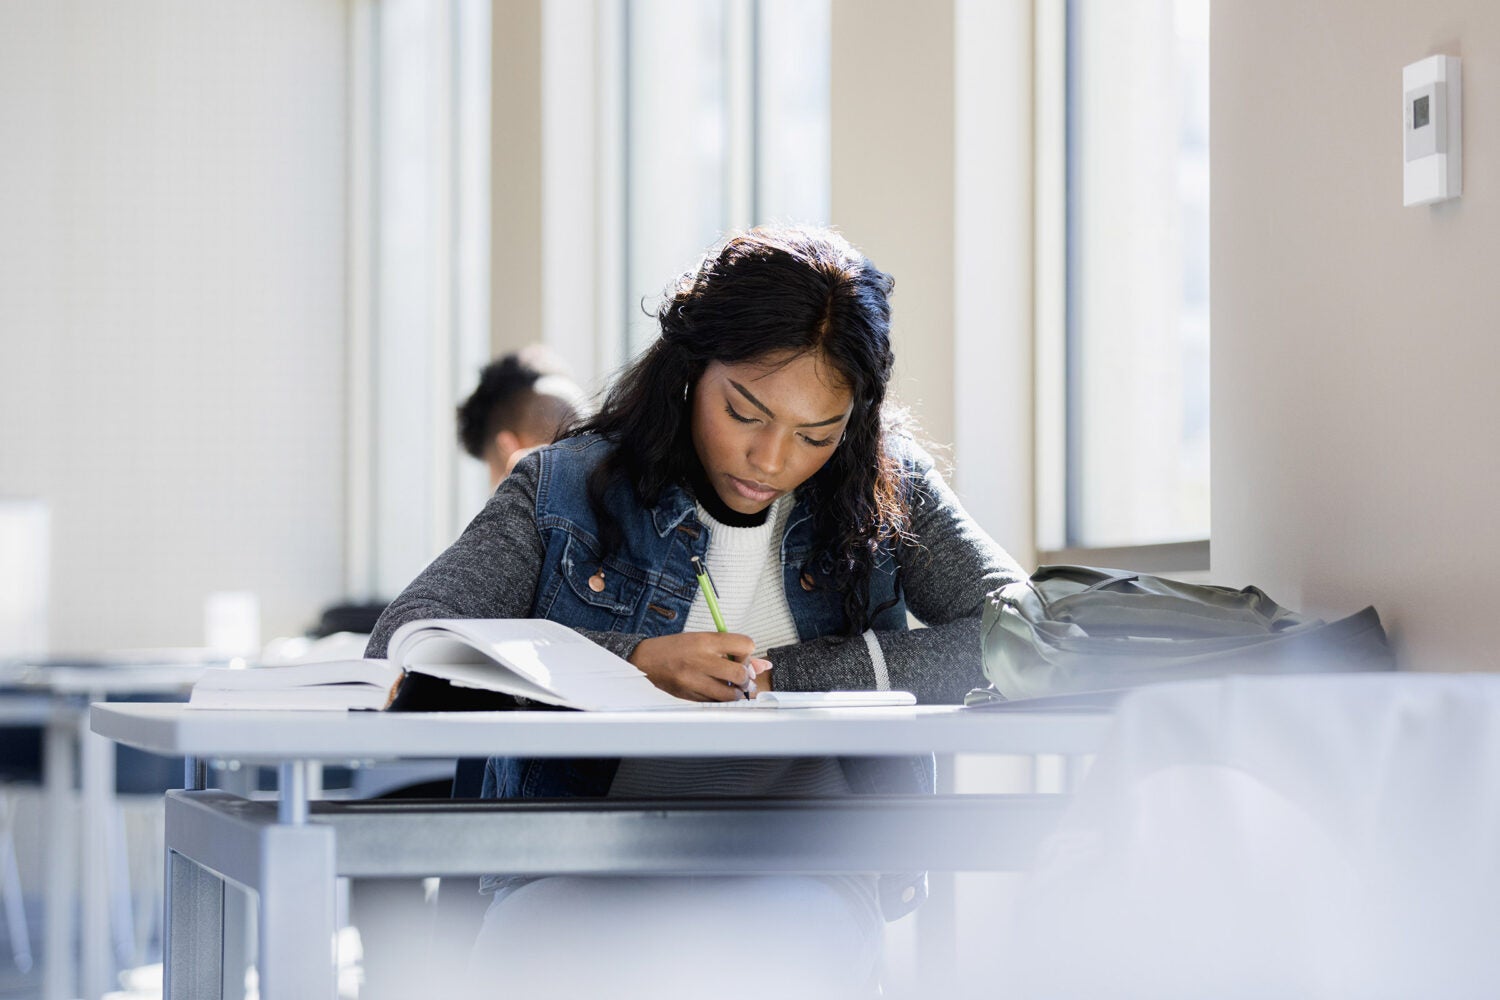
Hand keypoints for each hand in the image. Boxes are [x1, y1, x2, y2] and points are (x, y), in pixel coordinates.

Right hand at [629, 632, 772, 701]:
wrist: (645, 661)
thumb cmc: (676, 648)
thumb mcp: (703, 640)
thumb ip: (733, 650)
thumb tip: (764, 665)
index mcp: (705, 641)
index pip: (745, 645)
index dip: (748, 652)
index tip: (742, 656)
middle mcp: (700, 660)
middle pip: (740, 673)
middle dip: (746, 678)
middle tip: (741, 678)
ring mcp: (694, 680)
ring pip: (730, 694)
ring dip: (736, 693)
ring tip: (731, 688)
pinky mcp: (689, 695)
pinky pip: (715, 703)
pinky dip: (720, 700)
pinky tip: (715, 693)